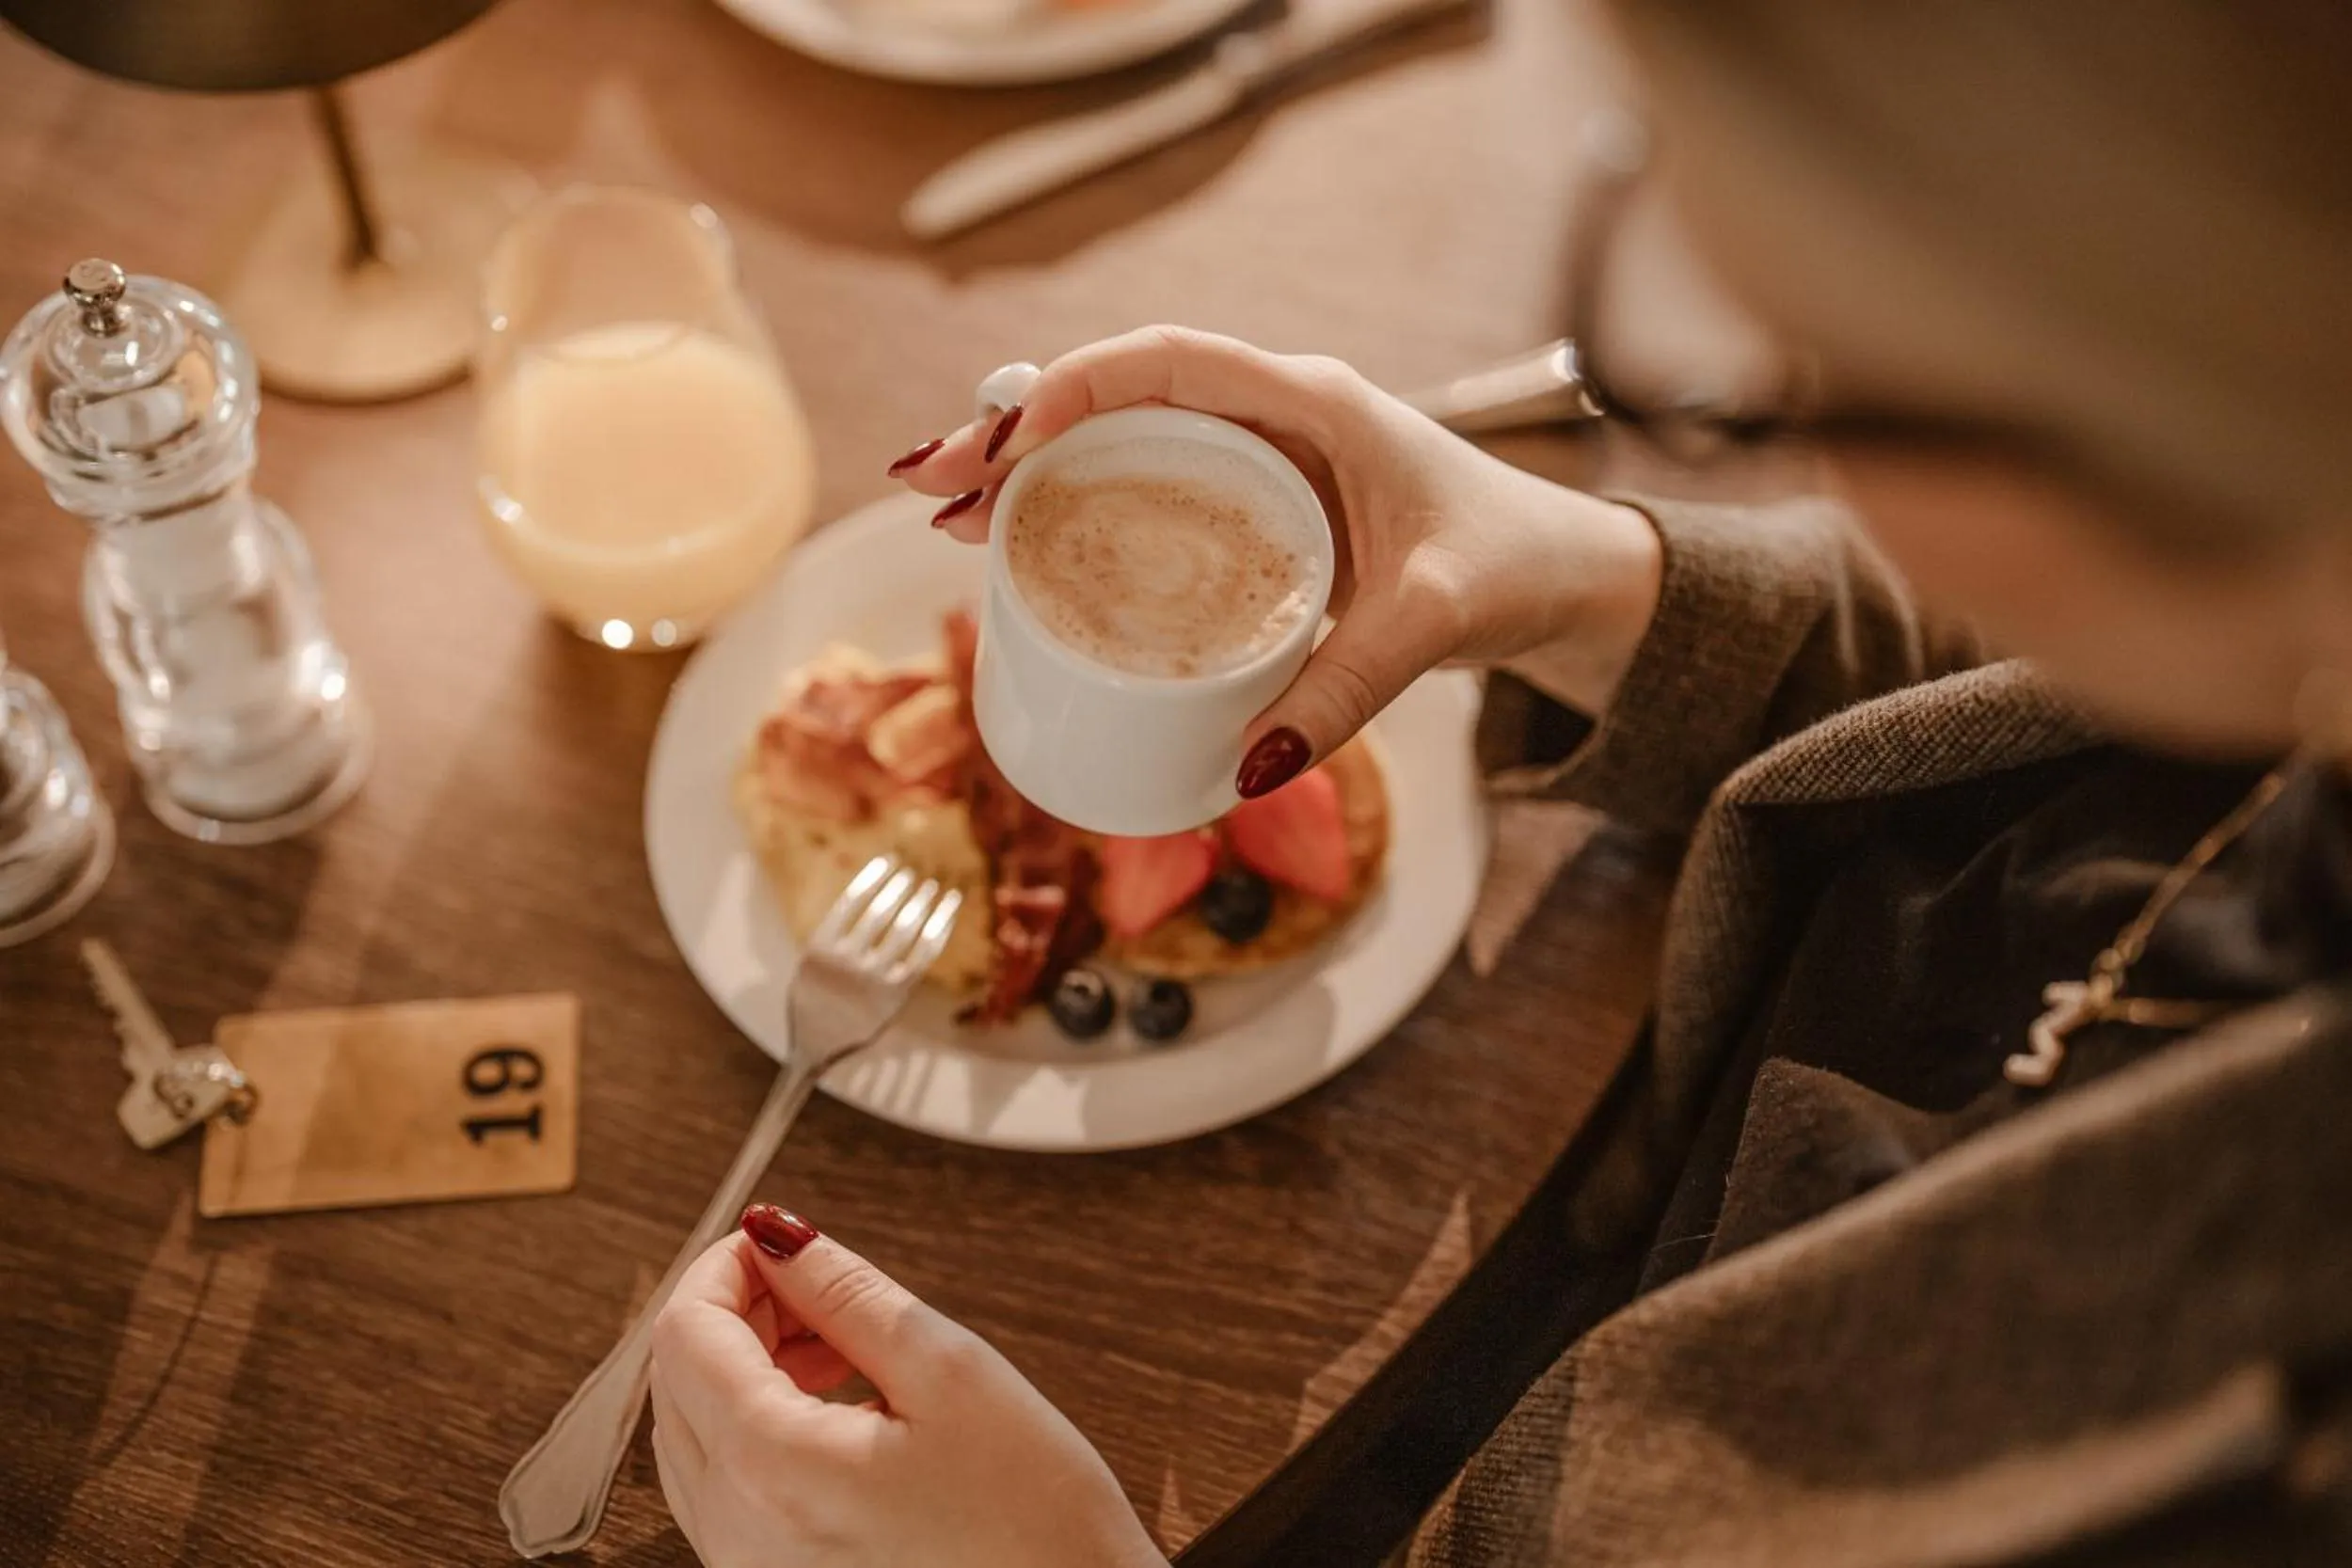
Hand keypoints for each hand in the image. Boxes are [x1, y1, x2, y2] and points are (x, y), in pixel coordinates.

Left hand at [648, 1205, 1163, 1567]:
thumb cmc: (1033, 1520)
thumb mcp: (950, 1372)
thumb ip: (847, 1292)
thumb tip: (778, 1234)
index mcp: (772, 1468)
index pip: (684, 1332)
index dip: (726, 1265)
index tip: (781, 1241)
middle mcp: (735, 1530)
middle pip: (675, 1382)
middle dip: (735, 1312)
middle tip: (819, 1285)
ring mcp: (745, 1566)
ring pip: (694, 1433)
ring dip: (745, 1366)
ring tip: (840, 1344)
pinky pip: (725, 1485)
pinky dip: (757, 1425)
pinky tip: (835, 1404)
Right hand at [890, 326, 1661, 790]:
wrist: (1562, 574)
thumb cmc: (1511, 565)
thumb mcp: (1435, 621)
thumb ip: (1347, 688)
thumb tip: (1244, 770)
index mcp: (1312, 404)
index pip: (1168, 362)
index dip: (1074, 387)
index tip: (1007, 439)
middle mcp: (1272, 415)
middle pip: (1116, 397)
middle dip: (1015, 430)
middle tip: (928, 485)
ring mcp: (1258, 458)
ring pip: (1121, 441)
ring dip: (1032, 469)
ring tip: (947, 517)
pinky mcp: (1254, 506)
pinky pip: (1149, 487)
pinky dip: (1079, 506)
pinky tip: (1022, 547)